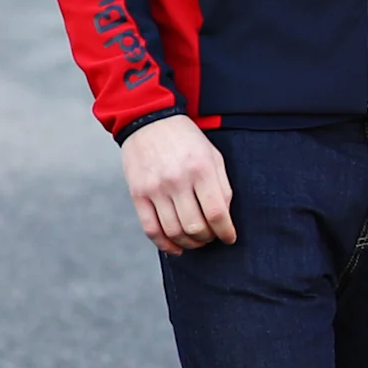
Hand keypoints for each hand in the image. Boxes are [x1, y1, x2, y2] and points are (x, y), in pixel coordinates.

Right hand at [121, 115, 234, 254]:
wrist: (149, 120)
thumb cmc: (185, 139)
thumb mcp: (212, 155)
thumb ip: (222, 186)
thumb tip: (224, 218)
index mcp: (200, 169)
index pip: (217, 213)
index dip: (226, 232)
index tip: (229, 237)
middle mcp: (177, 180)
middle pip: (195, 227)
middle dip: (207, 238)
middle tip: (211, 236)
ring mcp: (155, 188)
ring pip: (174, 232)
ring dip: (188, 243)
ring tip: (195, 239)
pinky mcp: (138, 194)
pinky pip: (151, 229)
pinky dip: (165, 244)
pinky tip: (175, 247)